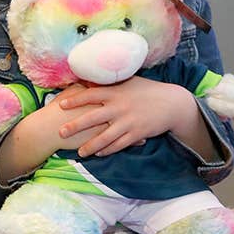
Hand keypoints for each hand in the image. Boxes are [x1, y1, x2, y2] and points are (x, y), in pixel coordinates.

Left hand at [58, 77, 193, 156]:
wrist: (172, 103)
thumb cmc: (148, 90)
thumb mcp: (129, 81)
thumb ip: (111, 82)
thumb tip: (90, 79)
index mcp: (116, 92)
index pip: (90, 95)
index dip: (74, 100)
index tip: (61, 104)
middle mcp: (120, 107)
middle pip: (92, 118)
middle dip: (75, 126)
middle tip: (60, 132)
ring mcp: (128, 122)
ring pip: (105, 137)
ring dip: (90, 146)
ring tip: (79, 152)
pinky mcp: (137, 134)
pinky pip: (119, 144)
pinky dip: (108, 150)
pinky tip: (99, 154)